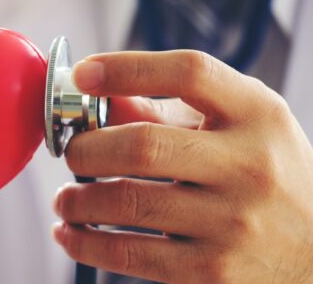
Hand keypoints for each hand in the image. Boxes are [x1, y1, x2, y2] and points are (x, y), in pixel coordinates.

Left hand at [53, 50, 312, 282]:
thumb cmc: (265, 177)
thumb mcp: (238, 127)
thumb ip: (167, 110)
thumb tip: (94, 96)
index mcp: (257, 114)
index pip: (189, 73)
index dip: (127, 68)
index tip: (82, 74)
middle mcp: (249, 166)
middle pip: (143, 146)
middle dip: (86, 148)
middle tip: (71, 153)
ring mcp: (233, 223)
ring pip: (126, 203)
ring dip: (76, 200)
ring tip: (66, 198)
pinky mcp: (212, 271)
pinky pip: (128, 255)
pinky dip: (84, 243)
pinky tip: (71, 233)